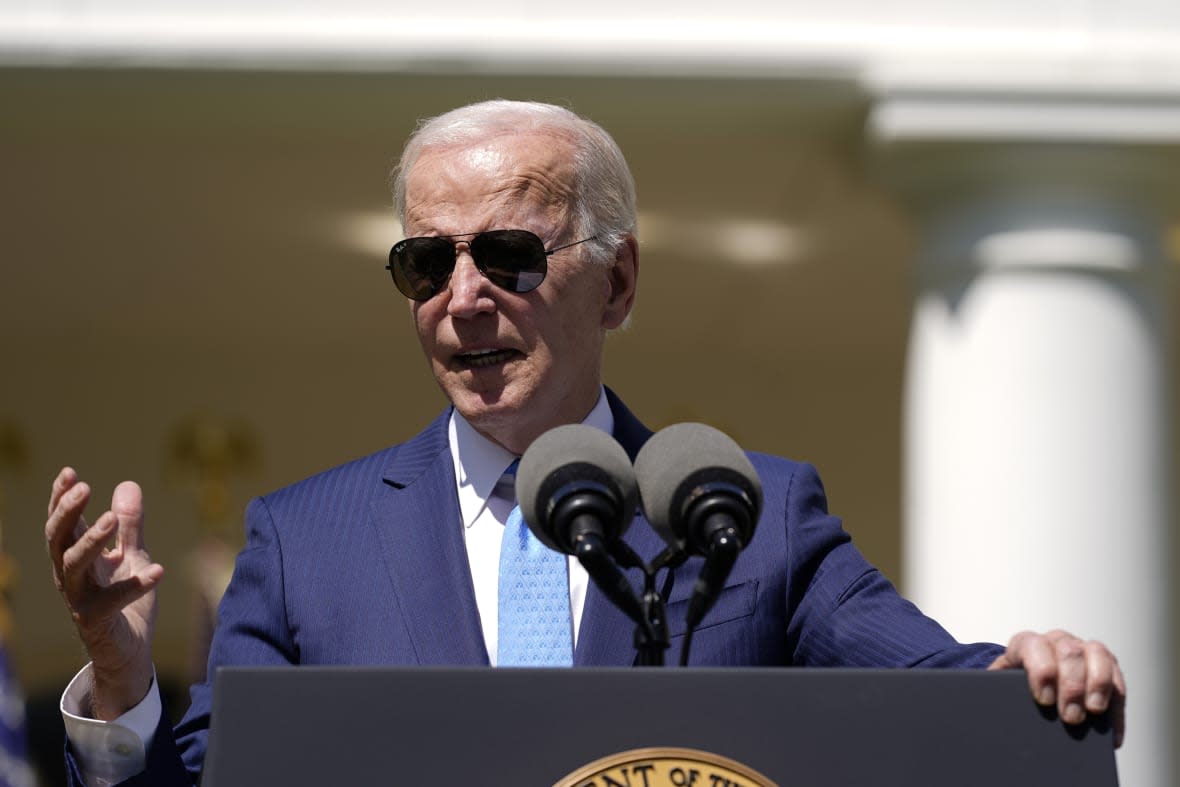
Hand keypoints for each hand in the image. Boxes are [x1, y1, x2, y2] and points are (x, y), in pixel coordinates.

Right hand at [45, 467, 163, 719]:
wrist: (130, 650)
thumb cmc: (125, 601)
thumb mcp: (131, 556)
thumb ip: (129, 525)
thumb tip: (128, 484)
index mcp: (76, 558)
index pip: (62, 523)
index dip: (61, 499)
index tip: (69, 472)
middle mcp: (71, 577)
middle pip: (58, 540)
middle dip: (66, 512)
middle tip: (83, 487)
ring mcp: (80, 599)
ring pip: (74, 566)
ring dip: (92, 541)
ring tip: (110, 518)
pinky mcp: (97, 621)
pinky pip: (113, 601)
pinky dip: (135, 585)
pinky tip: (158, 570)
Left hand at [989, 629, 1125, 747]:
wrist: (1023, 686)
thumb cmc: (1011, 689)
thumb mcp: (1000, 688)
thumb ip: (1001, 693)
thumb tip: (1001, 713)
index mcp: (1026, 644)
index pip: (1034, 645)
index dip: (1041, 671)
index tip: (1044, 700)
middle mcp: (1056, 641)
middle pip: (1069, 652)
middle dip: (1072, 686)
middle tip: (1071, 717)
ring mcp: (1083, 650)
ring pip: (1099, 655)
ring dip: (1098, 685)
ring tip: (1094, 711)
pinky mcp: (1106, 666)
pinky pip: (1117, 681)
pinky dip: (1117, 708)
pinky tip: (1112, 734)